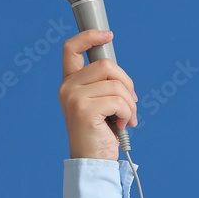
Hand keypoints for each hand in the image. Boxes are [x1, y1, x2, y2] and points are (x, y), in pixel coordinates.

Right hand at [59, 30, 137, 160]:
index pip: (71, 48)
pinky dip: (128, 113)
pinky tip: (122, 125)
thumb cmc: (99, 132)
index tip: (108, 35)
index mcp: (70, 82)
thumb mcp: (100, 102)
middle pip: (106, 65)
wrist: (92, 161)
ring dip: (130, 103)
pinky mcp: (84, 110)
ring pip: (116, 84)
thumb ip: (104, 83)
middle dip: (126, 83)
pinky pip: (119, 100)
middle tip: (131, 103)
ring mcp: (74, 98)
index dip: (89, 36)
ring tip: (126, 118)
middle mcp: (68, 87)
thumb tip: (119, 73)